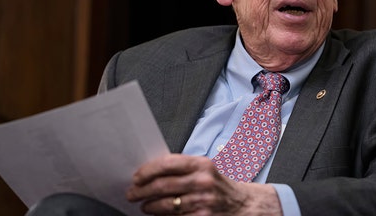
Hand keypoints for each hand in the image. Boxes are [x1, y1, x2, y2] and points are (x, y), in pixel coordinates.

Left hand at [126, 154, 281, 214]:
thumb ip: (182, 169)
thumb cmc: (219, 186)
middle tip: (132, 193)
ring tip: (145, 206)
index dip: (147, 171)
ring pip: (165, 205)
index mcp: (201, 164)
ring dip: (149, 206)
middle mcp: (203, 181)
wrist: (243, 204)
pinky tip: (158, 215)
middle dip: (141, 191)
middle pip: (162, 185)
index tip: (137, 177)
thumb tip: (151, 173)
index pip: (166, 164)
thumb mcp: (205, 170)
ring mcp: (203, 201)